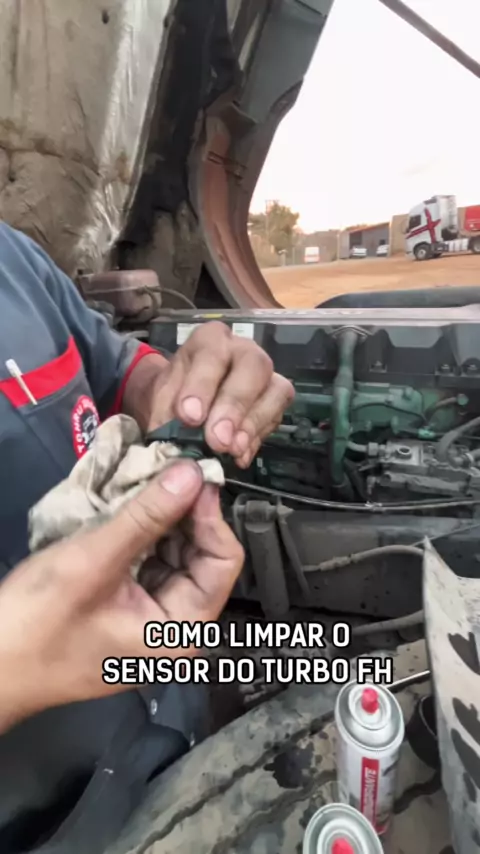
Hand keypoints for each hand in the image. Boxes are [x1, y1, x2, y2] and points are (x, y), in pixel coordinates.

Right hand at [0, 461, 242, 733]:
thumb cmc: (38, 621)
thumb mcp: (95, 559)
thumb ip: (147, 515)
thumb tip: (192, 474)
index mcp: (182, 630)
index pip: (224, 560)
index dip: (211, 514)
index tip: (189, 475)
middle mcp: (176, 627)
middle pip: (202, 556)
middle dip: (186, 514)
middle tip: (165, 471)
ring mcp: (150, 618)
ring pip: (175, 555)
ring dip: (163, 520)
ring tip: (145, 482)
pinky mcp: (127, 608)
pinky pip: (149, 563)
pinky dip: (143, 534)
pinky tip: (128, 508)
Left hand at [127, 323, 294, 467]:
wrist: (183, 408)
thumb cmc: (174, 397)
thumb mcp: (161, 401)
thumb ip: (167, 417)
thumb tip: (177, 445)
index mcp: (210, 340)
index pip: (212, 354)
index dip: (202, 385)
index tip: (190, 417)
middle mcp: (243, 350)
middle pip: (253, 366)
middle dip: (234, 405)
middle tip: (217, 439)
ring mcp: (266, 375)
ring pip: (275, 390)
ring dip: (252, 424)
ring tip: (231, 450)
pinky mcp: (275, 401)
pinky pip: (276, 416)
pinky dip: (258, 439)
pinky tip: (240, 456)